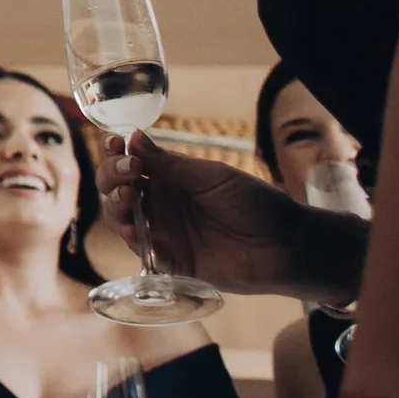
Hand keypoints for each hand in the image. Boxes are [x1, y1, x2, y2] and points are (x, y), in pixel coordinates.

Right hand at [96, 132, 353, 303]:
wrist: (287, 246)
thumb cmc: (256, 204)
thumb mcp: (211, 177)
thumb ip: (169, 164)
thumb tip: (133, 137)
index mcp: (170, 177)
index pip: (129, 162)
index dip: (116, 153)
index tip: (116, 144)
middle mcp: (161, 203)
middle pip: (116, 188)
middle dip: (111, 176)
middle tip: (128, 172)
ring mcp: (163, 232)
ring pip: (119, 217)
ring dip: (114, 206)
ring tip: (127, 199)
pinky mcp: (170, 261)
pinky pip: (140, 251)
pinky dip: (130, 239)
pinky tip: (132, 230)